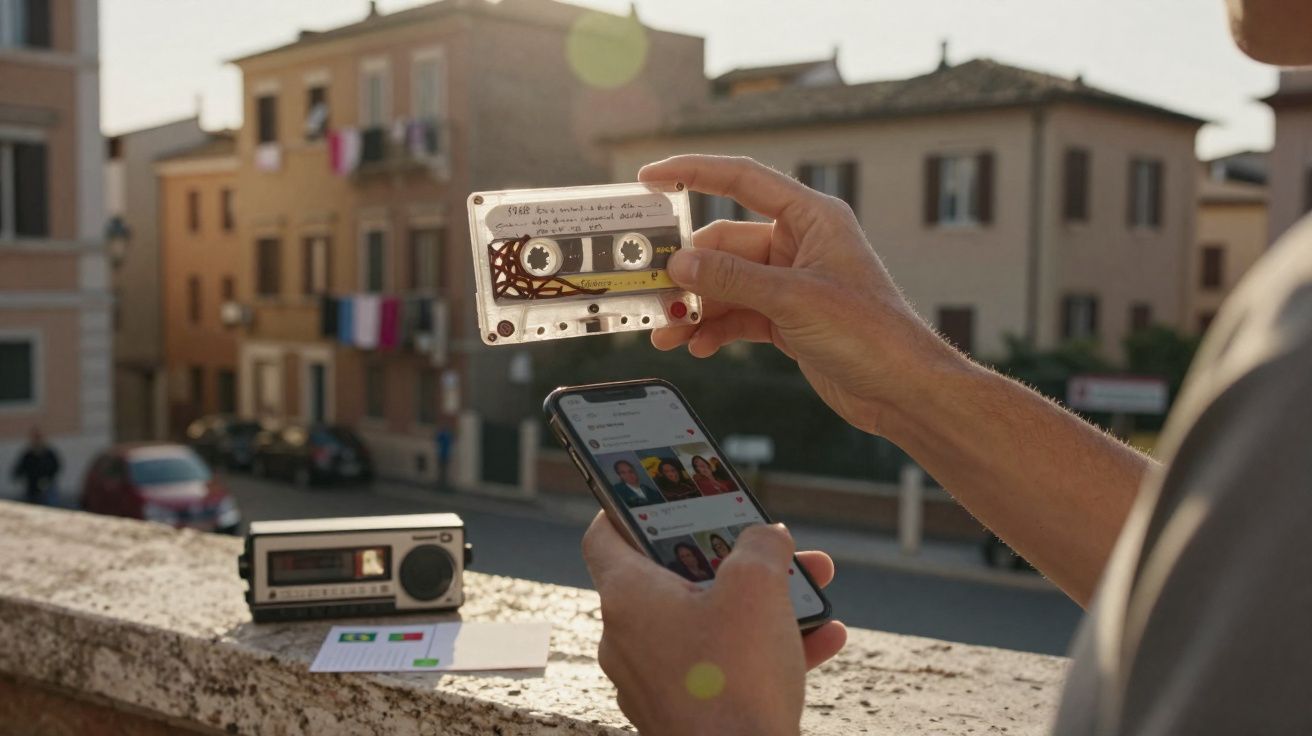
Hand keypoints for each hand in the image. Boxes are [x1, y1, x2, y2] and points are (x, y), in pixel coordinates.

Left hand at [582, 512, 846, 735]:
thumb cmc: (735, 679)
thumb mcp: (757, 587)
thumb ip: (761, 545)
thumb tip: (767, 537)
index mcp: (628, 598)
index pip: (605, 538)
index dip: (624, 508)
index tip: (651, 495)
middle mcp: (630, 639)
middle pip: (675, 579)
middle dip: (731, 558)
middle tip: (766, 544)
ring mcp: (656, 682)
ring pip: (709, 623)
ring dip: (762, 603)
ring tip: (811, 589)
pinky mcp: (686, 714)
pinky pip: (725, 667)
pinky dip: (767, 649)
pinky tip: (823, 639)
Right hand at [643, 155, 964, 433]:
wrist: (903, 390)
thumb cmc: (873, 334)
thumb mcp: (794, 300)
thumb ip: (733, 279)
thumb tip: (681, 263)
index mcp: (812, 218)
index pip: (742, 181)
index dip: (693, 173)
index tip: (652, 178)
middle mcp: (800, 244)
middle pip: (725, 243)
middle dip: (689, 269)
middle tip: (654, 287)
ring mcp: (791, 283)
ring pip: (726, 284)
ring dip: (696, 306)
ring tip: (667, 329)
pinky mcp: (786, 318)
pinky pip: (737, 314)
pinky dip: (715, 328)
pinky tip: (696, 345)